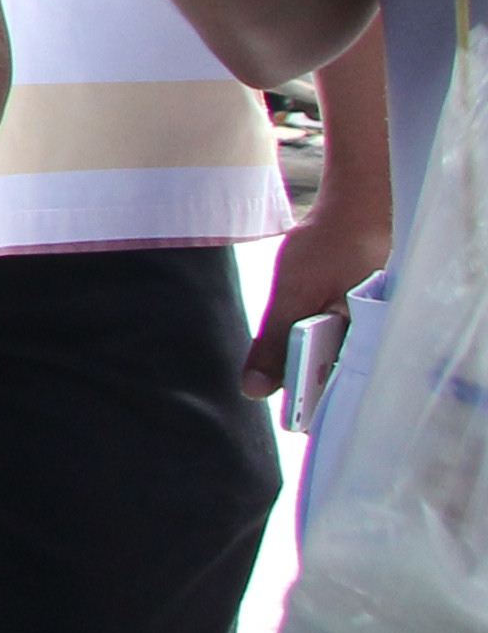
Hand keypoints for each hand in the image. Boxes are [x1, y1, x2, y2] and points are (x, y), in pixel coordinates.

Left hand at [245, 192, 390, 399]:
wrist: (354, 207)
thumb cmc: (329, 248)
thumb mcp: (291, 296)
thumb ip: (274, 343)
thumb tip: (255, 391)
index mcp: (369, 343)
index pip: (345, 396)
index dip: (318, 413)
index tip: (292, 425)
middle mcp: (377, 342)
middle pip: (341, 383)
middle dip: (311, 392)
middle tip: (281, 398)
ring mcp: (373, 331)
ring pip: (339, 365)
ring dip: (312, 370)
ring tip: (282, 375)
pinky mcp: (365, 320)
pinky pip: (342, 347)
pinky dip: (319, 351)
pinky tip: (300, 350)